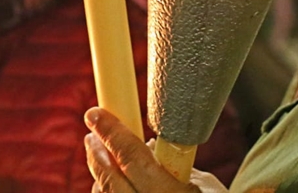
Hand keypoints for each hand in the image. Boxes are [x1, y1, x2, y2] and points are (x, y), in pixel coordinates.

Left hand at [84, 107, 229, 192]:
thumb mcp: (205, 187)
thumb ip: (176, 166)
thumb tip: (149, 145)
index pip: (131, 156)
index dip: (110, 131)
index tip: (94, 113)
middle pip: (110, 178)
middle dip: (97, 152)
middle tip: (92, 132)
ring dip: (100, 175)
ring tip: (97, 154)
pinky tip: (107, 185)